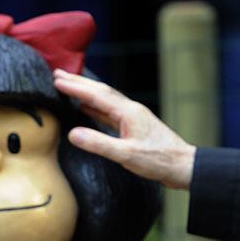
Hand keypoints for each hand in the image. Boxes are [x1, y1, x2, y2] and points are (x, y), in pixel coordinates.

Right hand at [53, 69, 195, 188]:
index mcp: (128, 112)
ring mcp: (133, 118)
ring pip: (105, 100)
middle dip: (79, 83)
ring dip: (86, 92)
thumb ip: (99, 144)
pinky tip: (87, 109)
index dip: (75, 87)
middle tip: (57, 74)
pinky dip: (95, 107)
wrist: (183, 166)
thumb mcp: (126, 155)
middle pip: (100, 92)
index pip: (96, 95)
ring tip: (69, 86)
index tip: (56, 80)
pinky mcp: (135, 127)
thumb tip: (73, 133)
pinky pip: (110, 112)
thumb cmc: (159, 160)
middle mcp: (130, 110)